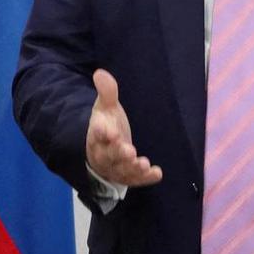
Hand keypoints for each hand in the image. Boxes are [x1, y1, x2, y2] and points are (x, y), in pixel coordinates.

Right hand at [85, 69, 162, 186]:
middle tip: (129, 150)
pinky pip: (135, 180)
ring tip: (143, 163)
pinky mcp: (128, 176)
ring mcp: (115, 167)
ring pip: (121, 170)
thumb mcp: (106, 107)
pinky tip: (157, 173)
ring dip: (132, 168)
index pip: (97, 134)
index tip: (109, 130)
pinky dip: (145, 179)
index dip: (102, 133)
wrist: (105, 149)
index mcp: (97, 135)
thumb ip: (106, 92)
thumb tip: (100, 73)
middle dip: (118, 153)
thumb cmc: (107, 125)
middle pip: (109, 155)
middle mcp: (104, 153)